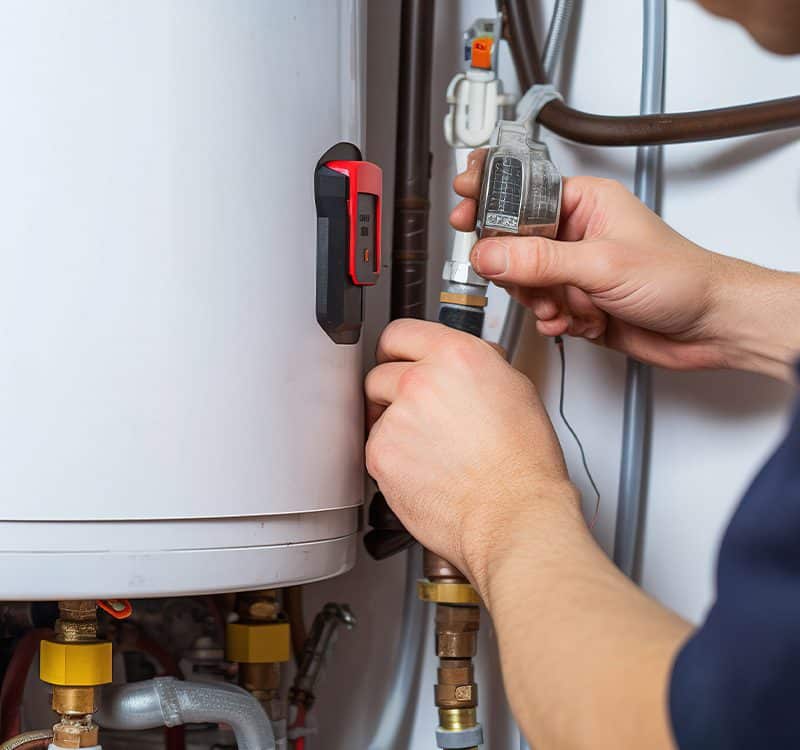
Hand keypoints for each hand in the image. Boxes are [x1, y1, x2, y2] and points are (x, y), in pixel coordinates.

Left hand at [364, 319, 580, 591]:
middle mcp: (421, 380)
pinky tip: (422, 467)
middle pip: (379, 372)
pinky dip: (391, 457)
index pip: (400, 332)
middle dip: (392, 390)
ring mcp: (396, 417)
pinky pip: (375, 446)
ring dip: (392, 424)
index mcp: (456, 356)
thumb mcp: (514, 390)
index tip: (396, 358)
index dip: (398, 349)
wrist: (512, 513)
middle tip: (416, 411)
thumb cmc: (522, 463)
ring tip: (428, 447)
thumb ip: (475, 367)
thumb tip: (459, 365)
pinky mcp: (380, 454)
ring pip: (375, 412)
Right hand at [452, 151, 799, 378]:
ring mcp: (575, 270)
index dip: (491, 200)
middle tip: (533, 283)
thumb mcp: (603, 263)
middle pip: (514, 245)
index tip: (464, 207)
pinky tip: (578, 322)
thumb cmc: (680, 277)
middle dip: (521, 272)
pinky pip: (542, 310)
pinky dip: (555, 321)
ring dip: (542, 302)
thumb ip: (540, 260)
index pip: (523, 193)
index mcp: (586, 202)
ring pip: (526, 283)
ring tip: (569, 307)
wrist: (709, 327)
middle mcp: (576, 233)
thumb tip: (490, 254)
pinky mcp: (577, 302)